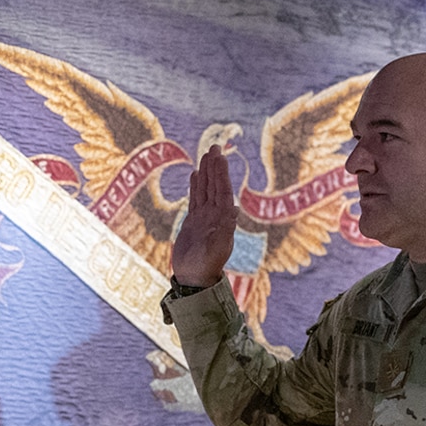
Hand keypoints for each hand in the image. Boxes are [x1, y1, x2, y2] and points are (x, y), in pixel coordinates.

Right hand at [170, 145, 237, 287]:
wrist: (194, 279)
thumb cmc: (207, 266)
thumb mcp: (217, 248)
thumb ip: (225, 230)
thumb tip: (233, 209)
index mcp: (222, 219)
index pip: (222, 190)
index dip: (221, 173)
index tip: (220, 156)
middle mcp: (214, 215)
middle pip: (215, 186)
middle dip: (215, 167)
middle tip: (215, 146)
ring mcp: (204, 218)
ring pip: (205, 190)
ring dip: (206, 172)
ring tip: (206, 154)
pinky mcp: (193, 223)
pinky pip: (195, 199)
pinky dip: (196, 186)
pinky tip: (196, 174)